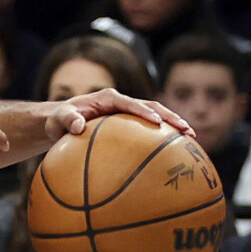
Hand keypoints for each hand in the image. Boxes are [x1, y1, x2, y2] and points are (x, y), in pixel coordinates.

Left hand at [44, 89, 188, 142]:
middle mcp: (122, 103)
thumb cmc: (58, 121)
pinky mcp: (129, 124)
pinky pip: (149, 130)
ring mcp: (128, 113)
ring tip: (192, 138)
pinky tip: (176, 153)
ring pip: (156, 116)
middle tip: (187, 130)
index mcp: (108, 98)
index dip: (145, 112)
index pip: (131, 103)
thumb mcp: (59, 120)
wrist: (60, 123)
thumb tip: (79, 127)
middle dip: (171, 117)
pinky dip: (163, 138)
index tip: (157, 123)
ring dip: (174, 125)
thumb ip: (67, 120)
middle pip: (152, 106)